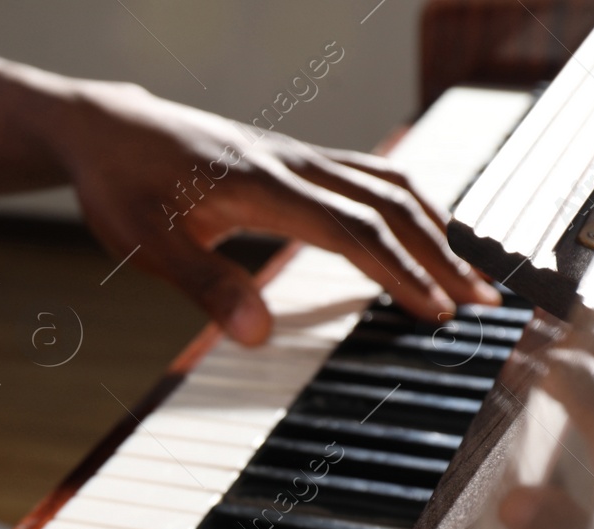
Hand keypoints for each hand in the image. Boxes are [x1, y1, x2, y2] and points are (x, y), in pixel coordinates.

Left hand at [54, 84, 501, 343]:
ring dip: (434, 226)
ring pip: (388, 182)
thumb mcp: (148, 244)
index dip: (402, 275)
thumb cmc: (123, 187)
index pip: (354, 233)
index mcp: (264, 187)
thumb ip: (205, 286)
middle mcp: (293, 164)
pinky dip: (408, 203)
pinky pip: (369, 173)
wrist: (109, 129)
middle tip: (484, 304)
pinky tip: (422, 228)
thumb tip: (256, 335)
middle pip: (389, 206)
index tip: (439, 314)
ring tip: (469, 273)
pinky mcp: (294, 157)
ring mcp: (298, 155)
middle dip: (441, 256)